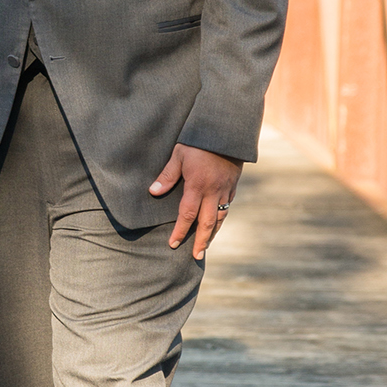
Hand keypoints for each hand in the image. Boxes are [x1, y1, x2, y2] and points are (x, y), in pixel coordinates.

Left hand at [150, 145, 240, 260]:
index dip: (179, 231)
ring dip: (212, 233)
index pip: (187, 215)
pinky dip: (221, 218)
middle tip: (195, 256)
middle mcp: (213, 191)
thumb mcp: (179, 154)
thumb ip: (167, 175)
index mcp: (198, 185)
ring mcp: (225, 189)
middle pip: (207, 223)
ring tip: (205, 245)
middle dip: (200, 241)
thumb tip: (153, 192)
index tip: (173, 243)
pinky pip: (227, 206)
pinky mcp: (233, 184)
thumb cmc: (199, 140)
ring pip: (220, 217)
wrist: (227, 130)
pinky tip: (216, 223)